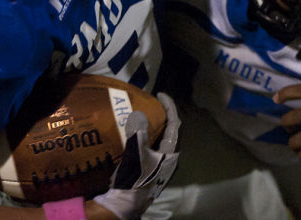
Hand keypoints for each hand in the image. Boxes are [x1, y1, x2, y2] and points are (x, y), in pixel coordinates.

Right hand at [93, 93, 179, 219]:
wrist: (125, 205)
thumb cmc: (134, 180)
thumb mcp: (136, 154)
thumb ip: (139, 132)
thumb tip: (139, 114)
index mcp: (171, 152)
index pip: (175, 123)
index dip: (169, 106)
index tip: (160, 94)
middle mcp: (169, 158)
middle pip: (171, 130)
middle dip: (163, 115)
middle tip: (151, 103)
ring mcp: (161, 165)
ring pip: (161, 138)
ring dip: (155, 125)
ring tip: (143, 114)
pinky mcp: (151, 169)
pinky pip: (152, 146)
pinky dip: (147, 135)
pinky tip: (135, 134)